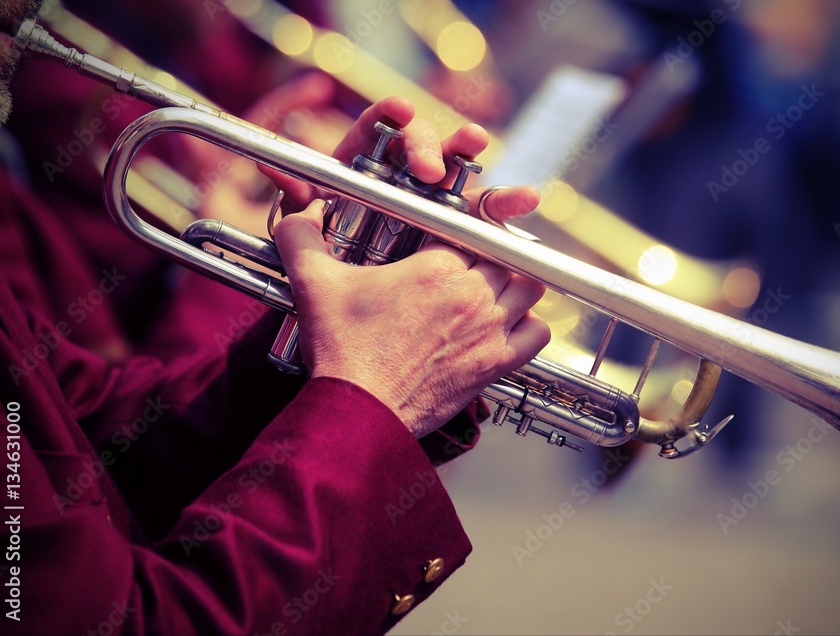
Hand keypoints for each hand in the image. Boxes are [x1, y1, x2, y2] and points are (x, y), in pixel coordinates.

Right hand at [271, 98, 549, 436]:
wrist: (360, 412)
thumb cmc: (342, 351)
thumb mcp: (313, 284)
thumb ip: (300, 236)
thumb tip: (301, 210)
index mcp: (436, 266)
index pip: (471, 227)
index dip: (463, 230)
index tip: (451, 240)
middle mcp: (471, 293)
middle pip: (504, 255)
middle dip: (487, 256)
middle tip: (465, 266)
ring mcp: (490, 329)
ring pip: (528, 288)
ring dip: (513, 286)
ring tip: (489, 292)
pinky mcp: (498, 363)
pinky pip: (538, 332)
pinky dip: (530, 325)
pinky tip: (507, 325)